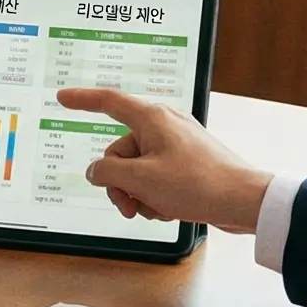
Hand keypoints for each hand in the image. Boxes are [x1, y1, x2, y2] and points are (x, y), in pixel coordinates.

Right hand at [55, 88, 272, 233]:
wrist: (243, 201)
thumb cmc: (197, 184)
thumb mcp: (141, 180)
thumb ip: (108, 172)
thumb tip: (97, 170)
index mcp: (152, 118)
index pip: (108, 102)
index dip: (82, 100)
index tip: (63, 98)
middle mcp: (164, 125)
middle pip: (121, 150)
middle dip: (119, 182)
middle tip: (127, 206)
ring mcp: (178, 144)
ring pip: (139, 168)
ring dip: (139, 192)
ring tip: (155, 209)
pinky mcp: (189, 162)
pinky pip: (158, 176)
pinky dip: (157, 194)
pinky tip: (168, 209)